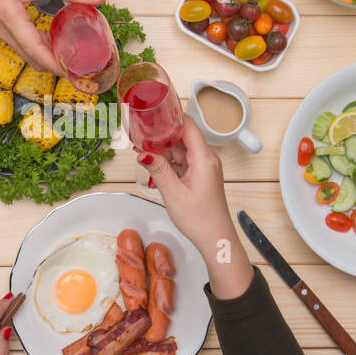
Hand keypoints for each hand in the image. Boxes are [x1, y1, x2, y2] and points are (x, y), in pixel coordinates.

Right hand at [0, 0, 105, 71]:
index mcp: (7, 13)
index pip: (33, 48)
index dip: (54, 63)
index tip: (74, 71)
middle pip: (30, 56)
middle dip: (54, 64)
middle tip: (79, 64)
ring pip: (26, 53)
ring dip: (47, 56)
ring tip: (71, 54)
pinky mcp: (0, 28)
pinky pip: (22, 45)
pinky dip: (39, 47)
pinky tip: (55, 42)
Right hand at [137, 116, 253, 298]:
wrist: (216, 239)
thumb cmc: (201, 220)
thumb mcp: (173, 194)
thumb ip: (158, 170)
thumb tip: (143, 153)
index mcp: (204, 159)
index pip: (188, 126)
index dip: (170, 118)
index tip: (152, 114)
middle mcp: (207, 159)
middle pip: (183, 136)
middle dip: (161, 134)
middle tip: (139, 134)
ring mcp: (204, 167)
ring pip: (181, 148)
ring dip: (163, 149)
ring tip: (142, 150)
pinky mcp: (200, 175)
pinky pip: (182, 160)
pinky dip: (168, 161)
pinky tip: (154, 165)